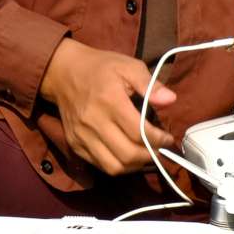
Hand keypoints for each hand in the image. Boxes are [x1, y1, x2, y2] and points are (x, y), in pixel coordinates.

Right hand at [39, 38, 176, 175]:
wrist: (62, 72)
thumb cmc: (100, 68)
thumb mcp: (128, 66)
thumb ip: (150, 85)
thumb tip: (171, 100)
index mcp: (110, 101)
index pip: (138, 132)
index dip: (158, 140)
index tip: (167, 138)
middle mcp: (94, 122)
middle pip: (127, 154)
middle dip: (149, 156)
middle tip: (159, 149)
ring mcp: (82, 136)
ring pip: (113, 166)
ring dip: (134, 166)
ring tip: (145, 155)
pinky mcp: (74, 144)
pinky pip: (99, 165)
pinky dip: (117, 165)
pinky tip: (127, 155)